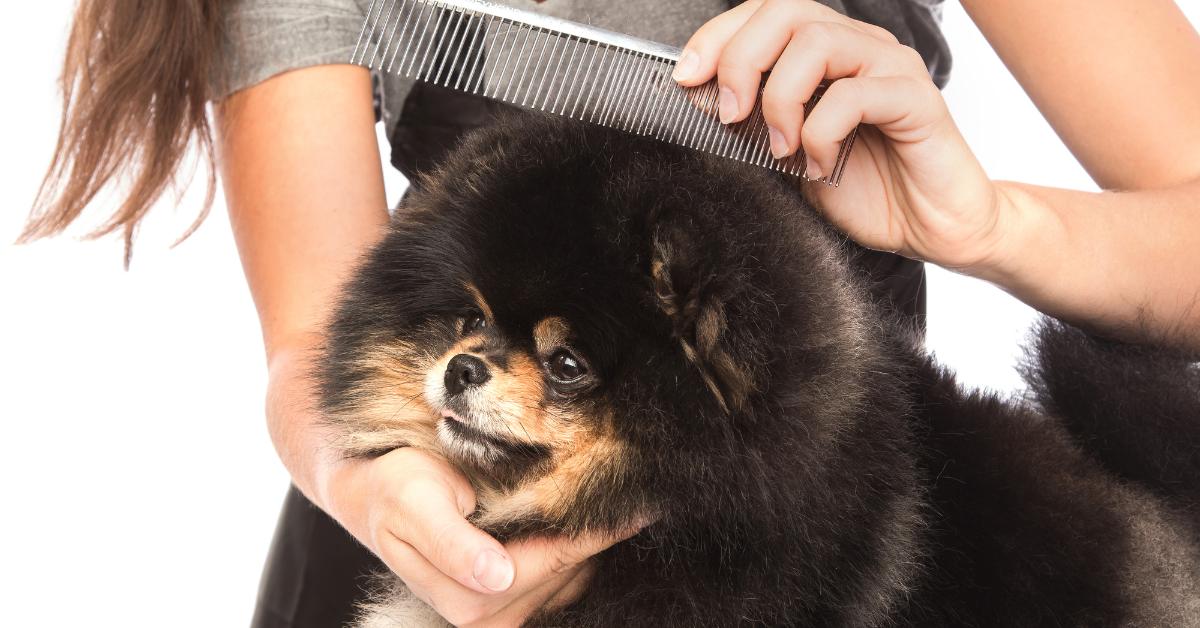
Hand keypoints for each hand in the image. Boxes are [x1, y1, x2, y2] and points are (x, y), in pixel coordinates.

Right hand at [320, 446, 632, 625]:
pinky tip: (582, 518)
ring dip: (590, 541)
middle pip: (572, 571)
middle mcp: (492, 614)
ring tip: (614, 500)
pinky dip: (576, 547)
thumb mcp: (413, 505)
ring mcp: (504, 609)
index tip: (642, 505)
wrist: (373, 495)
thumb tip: (494, 577)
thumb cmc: (394, 491)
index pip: (559, 561)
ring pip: (572, 575)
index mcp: (474, 599)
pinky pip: (562, 573)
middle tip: (633, 487)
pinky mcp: (512, 595)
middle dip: (599, 532)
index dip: (601, 532)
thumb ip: (451, 542)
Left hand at [672, 0, 1012, 273]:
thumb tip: (702, 101)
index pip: (767, 11)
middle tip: (730, 114)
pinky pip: (855, 94)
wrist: (932, 228)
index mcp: (828, 52)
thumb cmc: (867, 190)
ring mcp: (890, 68)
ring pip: (819, 41)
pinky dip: (821, 132)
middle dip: (742, 59)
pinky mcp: (917, 99)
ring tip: (780, 147)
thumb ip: (755, 122)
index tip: (686, 78)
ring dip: (781, 97)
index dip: (719, 36)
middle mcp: (860, 47)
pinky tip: (819, 165)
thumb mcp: (789, 154)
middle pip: (787, 11)